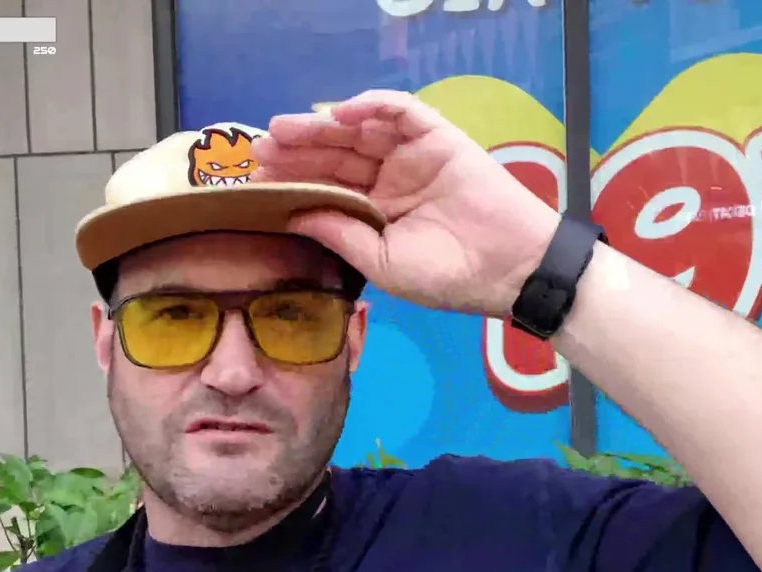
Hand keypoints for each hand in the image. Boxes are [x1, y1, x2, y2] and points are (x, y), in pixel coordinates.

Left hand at [252, 90, 559, 315]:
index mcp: (374, 211)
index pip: (324, 186)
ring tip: (286, 128)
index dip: (290, 180)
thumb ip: (338, 233)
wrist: (508, 268)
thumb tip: (291, 213)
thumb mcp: (380, 261)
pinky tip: (339, 113)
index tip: (254, 180)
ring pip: (359, 130)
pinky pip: (401, 111)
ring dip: (322, 126)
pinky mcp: (437, 137)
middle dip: (296, 149)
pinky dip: (371, 106)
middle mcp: (389, 179)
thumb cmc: (448, 276)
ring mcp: (411, 155)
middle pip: (334, 154)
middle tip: (259, 147)